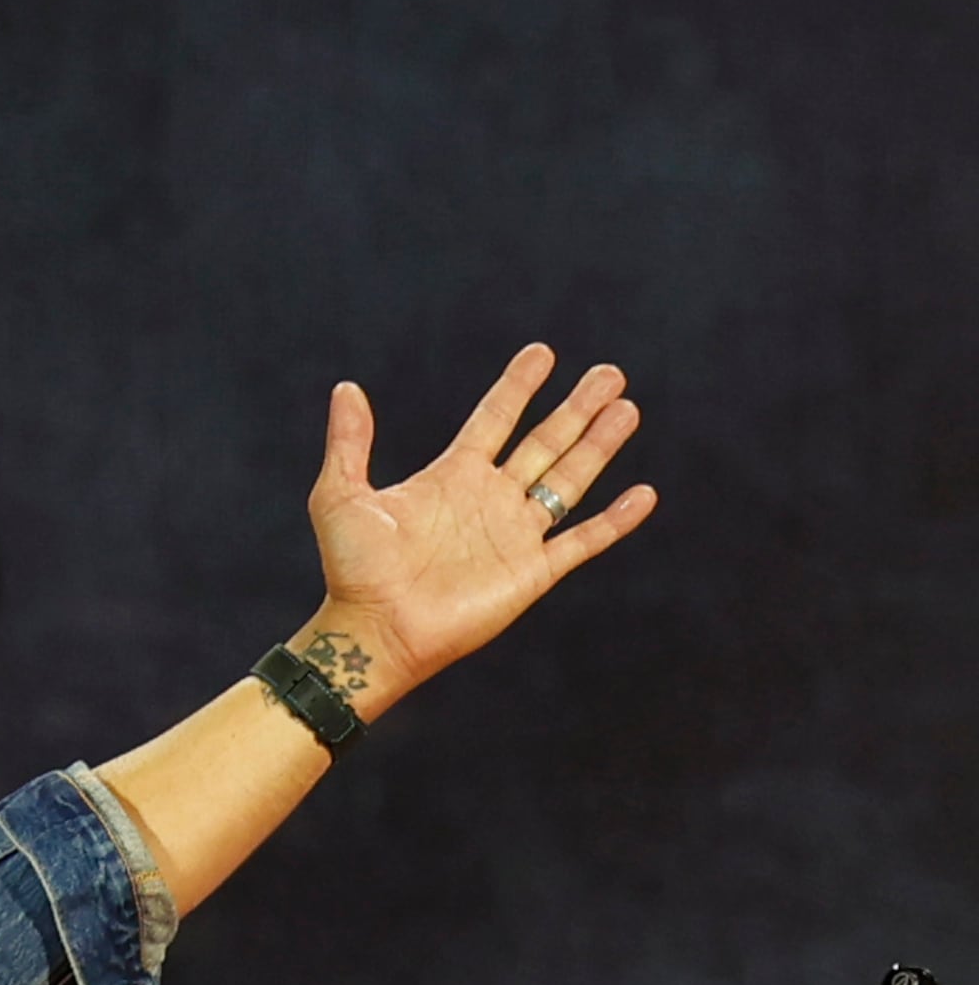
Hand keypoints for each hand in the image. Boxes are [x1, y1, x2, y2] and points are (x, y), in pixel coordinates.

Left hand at [296, 344, 655, 716]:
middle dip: (577, 408)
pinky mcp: (532, 573)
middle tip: (609, 374)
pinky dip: (615, 521)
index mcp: (451, 478)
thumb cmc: (351, 571)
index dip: (518, 387)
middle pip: (545, 442)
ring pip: (569, 481)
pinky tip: (645, 494)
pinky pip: (583, 541)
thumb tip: (345, 388)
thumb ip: (348, 443)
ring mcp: (514, 536)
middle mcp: (489, 501)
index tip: (543, 353)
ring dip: (599, 446)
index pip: (495, 419)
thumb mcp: (339, 497)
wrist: (373, 631)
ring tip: (628, 409)